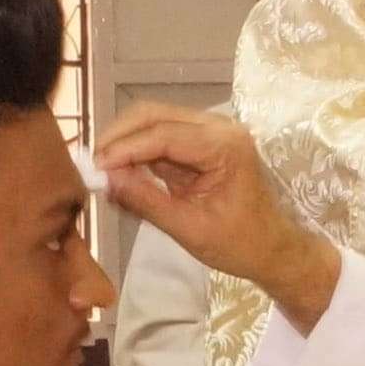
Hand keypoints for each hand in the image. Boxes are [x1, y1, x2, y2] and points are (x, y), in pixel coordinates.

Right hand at [96, 105, 342, 331]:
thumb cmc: (239, 244)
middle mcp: (219, 127)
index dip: (124, 148)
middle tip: (91, 164)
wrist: (273, 249)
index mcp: (224, 145)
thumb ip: (146, 201)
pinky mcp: (200, 143)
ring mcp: (210, 132)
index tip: (94, 167)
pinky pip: (161, 138)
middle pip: (155, 115)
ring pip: (154, 122)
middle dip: (119, 137)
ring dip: (125, 142)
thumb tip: (106, 181)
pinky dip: (137, 152)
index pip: (163, 135)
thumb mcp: (189, 229)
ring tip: (100, 170)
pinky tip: (119, 172)